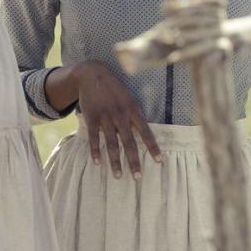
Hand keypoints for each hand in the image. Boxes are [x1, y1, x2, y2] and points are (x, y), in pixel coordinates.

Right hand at [75, 61, 161, 179]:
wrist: (93, 74)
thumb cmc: (114, 88)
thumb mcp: (129, 98)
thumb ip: (134, 115)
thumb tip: (144, 133)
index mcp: (132, 110)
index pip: (146, 132)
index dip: (153, 147)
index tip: (159, 161)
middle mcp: (120, 115)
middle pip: (129, 142)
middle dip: (133, 161)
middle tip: (137, 177)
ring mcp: (105, 117)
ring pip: (111, 143)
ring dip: (115, 161)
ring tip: (118, 176)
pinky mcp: (91, 118)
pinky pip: (94, 137)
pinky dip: (95, 150)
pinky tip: (98, 162)